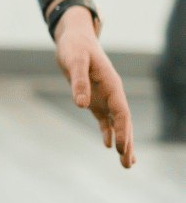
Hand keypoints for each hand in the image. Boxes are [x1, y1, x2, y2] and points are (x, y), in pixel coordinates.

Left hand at [54, 6, 135, 167]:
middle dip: (127, 143)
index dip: (123, 130)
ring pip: (117, 123)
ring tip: (126, 163)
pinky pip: (104, 119)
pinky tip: (108, 145)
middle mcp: (112, 93)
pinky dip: (108, 132)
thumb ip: (78, 81)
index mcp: (112, 84)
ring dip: (122, 141)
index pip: (121, 112)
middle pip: (124, 121)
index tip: (122, 147)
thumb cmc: (75, 47)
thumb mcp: (75, 61)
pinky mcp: (94, 99)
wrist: (74, 39)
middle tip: (128, 164)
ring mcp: (105, 97)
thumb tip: (80, 104)